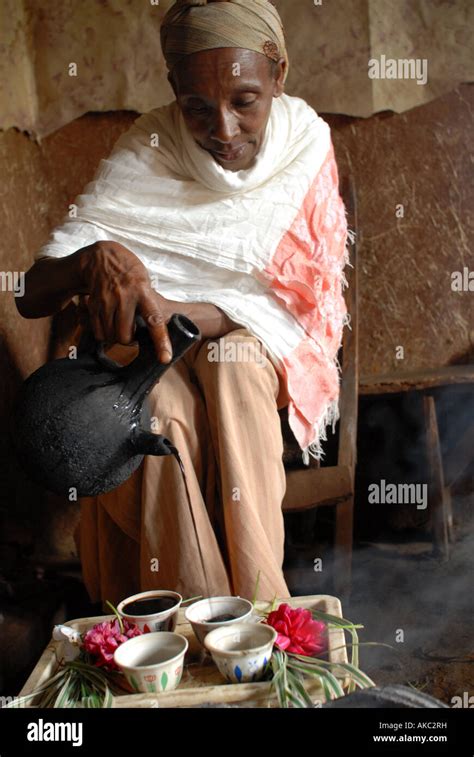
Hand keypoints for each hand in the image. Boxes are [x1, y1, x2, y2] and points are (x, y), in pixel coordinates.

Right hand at [78, 240, 172, 362]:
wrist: (101, 256)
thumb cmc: (129, 271)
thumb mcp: (144, 281)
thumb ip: (149, 302)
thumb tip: (157, 327)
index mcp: (143, 291)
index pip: (154, 320)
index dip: (161, 341)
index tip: (165, 358)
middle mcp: (124, 297)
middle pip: (126, 336)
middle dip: (129, 341)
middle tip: (132, 334)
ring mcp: (107, 301)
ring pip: (111, 336)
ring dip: (116, 338)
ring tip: (120, 328)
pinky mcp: (94, 304)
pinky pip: (98, 330)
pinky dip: (103, 333)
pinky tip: (108, 325)